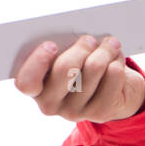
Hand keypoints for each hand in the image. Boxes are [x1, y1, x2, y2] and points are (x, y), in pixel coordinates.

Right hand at [13, 34, 144, 122]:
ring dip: (104, 50)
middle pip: (64, 70)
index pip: (26, 82)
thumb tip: (70, 32)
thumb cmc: (83, 67)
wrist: (115, 93)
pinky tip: (116, 60)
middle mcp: (50, 104)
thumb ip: (61, 49)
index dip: (37, 62)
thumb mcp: (66, 57)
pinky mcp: (99, 113)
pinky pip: (113, 76)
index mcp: (35, 88)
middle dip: (81, 47)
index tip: (51, 44)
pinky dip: (117, 62)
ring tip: (110, 44)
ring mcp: (74, 112)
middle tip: (90, 39)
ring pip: (93, 69)